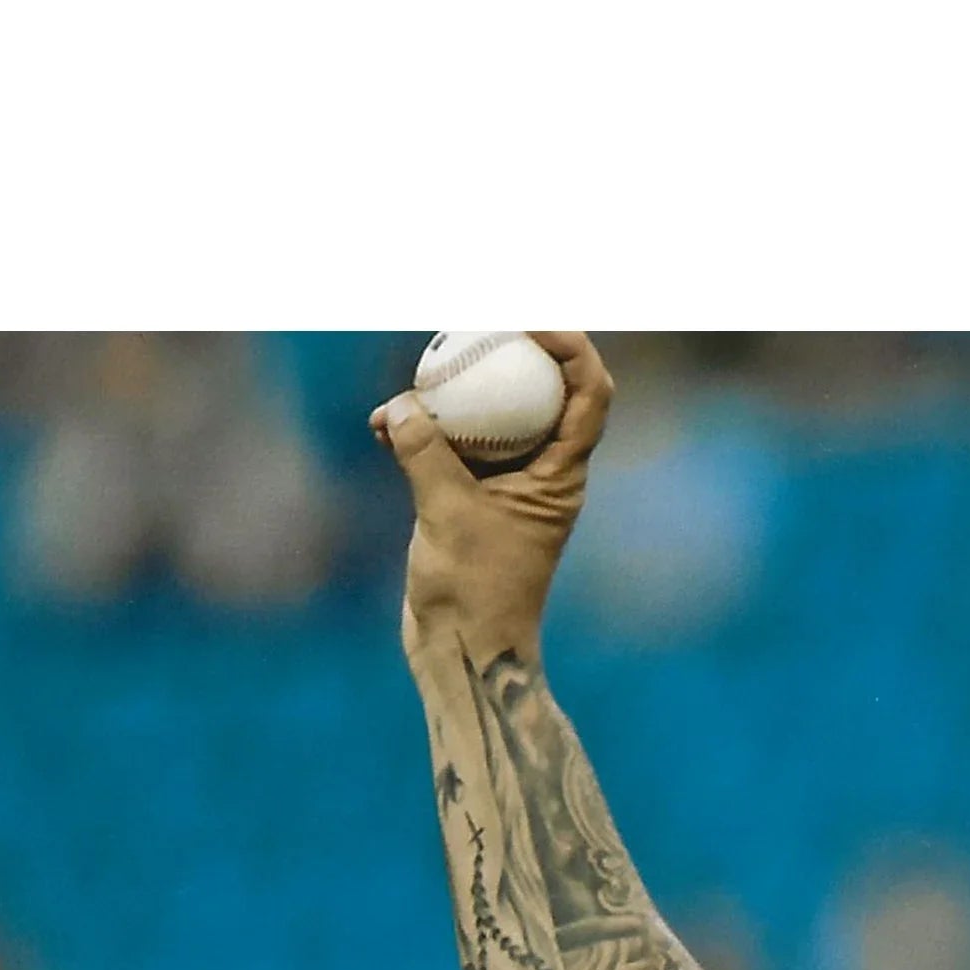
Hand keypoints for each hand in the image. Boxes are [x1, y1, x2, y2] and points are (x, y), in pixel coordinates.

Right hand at [375, 329, 615, 670]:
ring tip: (412, 379)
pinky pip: (449, 447)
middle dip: (509, 350)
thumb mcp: (447, 514)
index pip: (588, 392)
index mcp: (562, 474)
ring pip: (488, 416)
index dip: (571, 344)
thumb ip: (425, 454)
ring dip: (451, 393)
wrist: (462, 649)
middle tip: (472, 321)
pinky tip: (381, 425)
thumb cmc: (472, 591)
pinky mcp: (470, 499)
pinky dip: (420, 431)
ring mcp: (506, 484)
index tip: (529, 320)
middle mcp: (542, 472)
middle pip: (540, 390)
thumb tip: (400, 406)